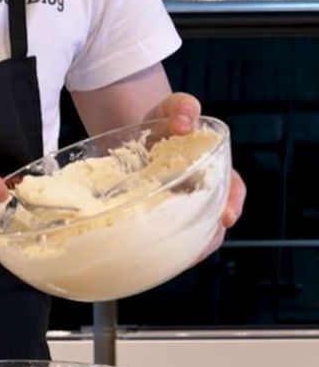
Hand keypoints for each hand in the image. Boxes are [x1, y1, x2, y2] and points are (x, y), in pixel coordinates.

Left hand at [144, 92, 246, 260]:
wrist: (134, 134)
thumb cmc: (159, 123)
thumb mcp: (170, 108)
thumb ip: (182, 107)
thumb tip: (184, 121)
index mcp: (213, 168)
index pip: (233, 188)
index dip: (233, 203)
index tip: (228, 216)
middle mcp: (200, 192)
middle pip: (214, 220)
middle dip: (209, 236)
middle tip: (196, 248)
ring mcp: (179, 207)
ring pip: (191, 235)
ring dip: (184, 249)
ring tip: (169, 259)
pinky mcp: (157, 217)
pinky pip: (164, 238)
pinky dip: (159, 248)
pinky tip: (147, 256)